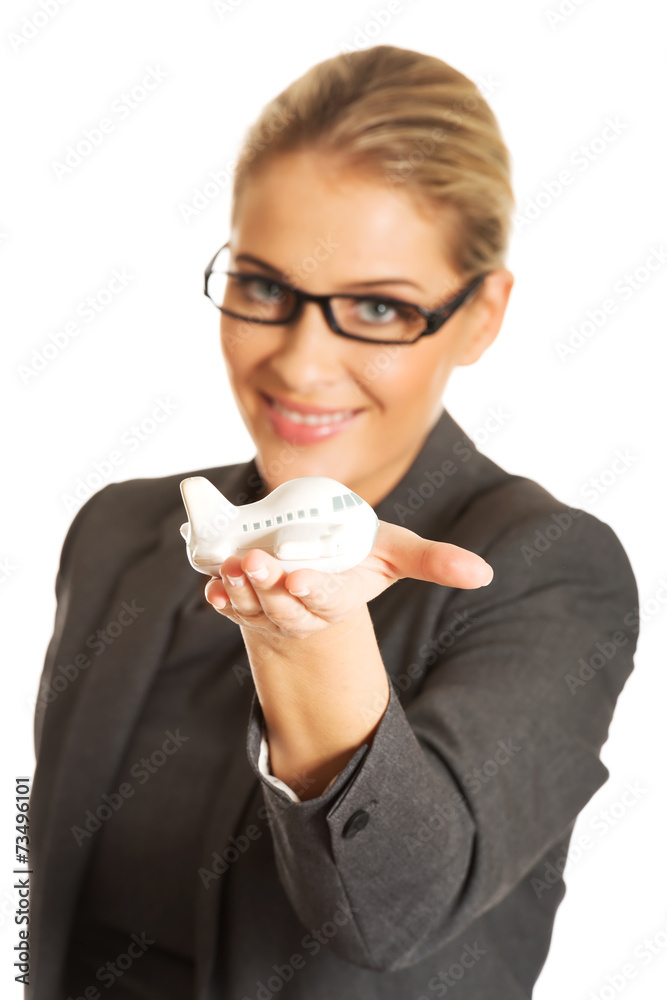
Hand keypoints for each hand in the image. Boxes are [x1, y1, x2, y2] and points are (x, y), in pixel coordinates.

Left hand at [204, 520, 493, 640]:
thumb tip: (485, 574)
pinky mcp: (243, 602)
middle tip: (256, 563)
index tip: (299, 578)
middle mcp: (303, 608)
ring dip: (239, 589)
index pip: (328, 598)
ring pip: (252, 604)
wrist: (313, 569)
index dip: (314, 590)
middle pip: (284, 605)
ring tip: (231, 567)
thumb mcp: (395, 554)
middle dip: (269, 586)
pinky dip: (219, 595)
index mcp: (339, 597)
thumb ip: (433, 561)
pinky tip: (213, 584)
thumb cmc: (357, 560)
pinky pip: (227, 602)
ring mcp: (269, 608)